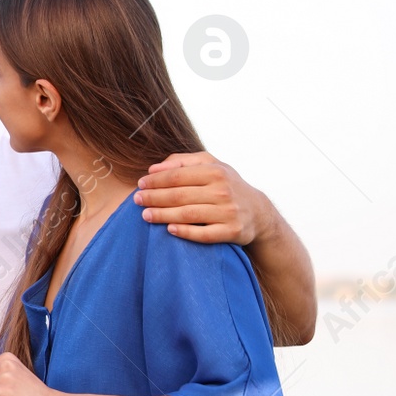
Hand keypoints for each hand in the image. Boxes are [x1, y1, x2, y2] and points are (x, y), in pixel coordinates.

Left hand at [135, 151, 273, 246]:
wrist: (258, 212)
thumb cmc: (225, 185)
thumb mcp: (210, 165)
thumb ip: (182, 161)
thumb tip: (153, 169)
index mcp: (216, 172)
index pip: (178, 175)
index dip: (156, 180)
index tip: (140, 184)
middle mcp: (223, 191)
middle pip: (180, 195)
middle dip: (154, 197)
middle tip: (137, 200)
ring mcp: (228, 212)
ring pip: (188, 214)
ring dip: (163, 215)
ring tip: (145, 215)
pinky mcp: (232, 232)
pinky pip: (205, 234)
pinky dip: (185, 232)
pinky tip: (169, 230)